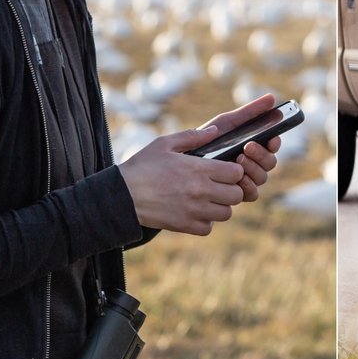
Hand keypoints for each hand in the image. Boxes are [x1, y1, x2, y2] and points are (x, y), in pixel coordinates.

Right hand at [118, 128, 246, 234]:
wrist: (121, 195)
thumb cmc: (142, 166)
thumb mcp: (165, 144)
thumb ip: (193, 136)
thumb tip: (215, 130)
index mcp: (198, 168)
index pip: (236, 172)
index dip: (234, 171)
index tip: (225, 170)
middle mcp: (200, 190)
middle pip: (236, 195)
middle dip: (232, 189)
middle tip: (219, 186)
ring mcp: (193, 210)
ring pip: (226, 213)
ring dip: (220, 206)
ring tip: (207, 200)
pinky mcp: (184, 225)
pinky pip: (208, 228)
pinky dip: (205, 222)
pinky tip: (195, 212)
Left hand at [200, 93, 281, 202]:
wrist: (183, 160)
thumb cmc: (207, 139)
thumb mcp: (226, 122)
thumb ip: (249, 112)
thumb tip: (272, 97)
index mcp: (254, 146)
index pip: (272, 146)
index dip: (275, 142)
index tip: (271, 138)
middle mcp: (253, 164)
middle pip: (270, 162)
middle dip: (262, 154)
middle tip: (247, 147)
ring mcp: (246, 180)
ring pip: (263, 178)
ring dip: (254, 168)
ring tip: (239, 158)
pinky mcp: (236, 194)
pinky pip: (252, 194)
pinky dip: (247, 186)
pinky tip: (237, 179)